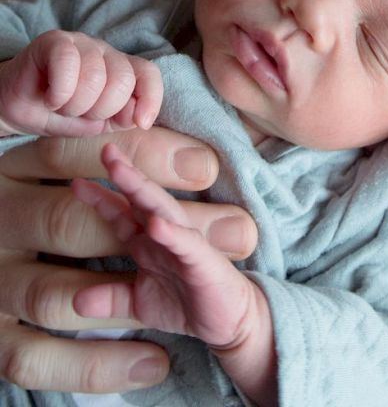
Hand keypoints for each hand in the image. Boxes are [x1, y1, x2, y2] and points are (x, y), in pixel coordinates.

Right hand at [0, 30, 162, 136]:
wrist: (16, 108)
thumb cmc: (59, 114)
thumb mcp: (95, 124)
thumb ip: (120, 118)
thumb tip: (138, 115)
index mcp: (122, 71)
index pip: (148, 75)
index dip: (151, 98)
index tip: (141, 123)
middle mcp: (106, 53)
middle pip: (123, 79)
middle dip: (102, 109)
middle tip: (80, 114)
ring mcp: (82, 43)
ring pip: (95, 76)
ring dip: (76, 104)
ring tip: (62, 106)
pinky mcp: (55, 41)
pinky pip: (67, 63)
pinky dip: (60, 93)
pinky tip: (51, 99)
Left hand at [0, 127, 257, 392]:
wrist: (230, 320)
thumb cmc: (186, 302)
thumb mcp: (139, 303)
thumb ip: (110, 298)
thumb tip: (74, 302)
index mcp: (147, 241)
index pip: (120, 213)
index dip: (98, 197)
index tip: (75, 181)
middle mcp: (165, 233)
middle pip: (141, 198)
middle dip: (123, 174)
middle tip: (106, 150)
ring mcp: (185, 243)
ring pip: (162, 209)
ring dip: (142, 190)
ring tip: (121, 172)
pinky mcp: (204, 260)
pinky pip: (185, 243)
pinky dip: (171, 233)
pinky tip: (155, 223)